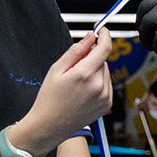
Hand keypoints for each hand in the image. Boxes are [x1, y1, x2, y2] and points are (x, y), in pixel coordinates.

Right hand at [17, 30, 113, 148]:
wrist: (49, 126)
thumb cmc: (49, 98)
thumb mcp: (56, 70)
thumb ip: (75, 51)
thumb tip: (90, 37)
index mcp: (84, 75)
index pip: (104, 48)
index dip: (104, 36)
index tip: (101, 30)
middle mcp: (98, 86)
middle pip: (103, 60)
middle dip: (91, 58)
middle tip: (74, 68)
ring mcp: (104, 97)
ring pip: (105, 72)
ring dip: (95, 71)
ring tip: (77, 84)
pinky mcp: (106, 105)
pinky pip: (107, 85)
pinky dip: (98, 83)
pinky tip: (83, 92)